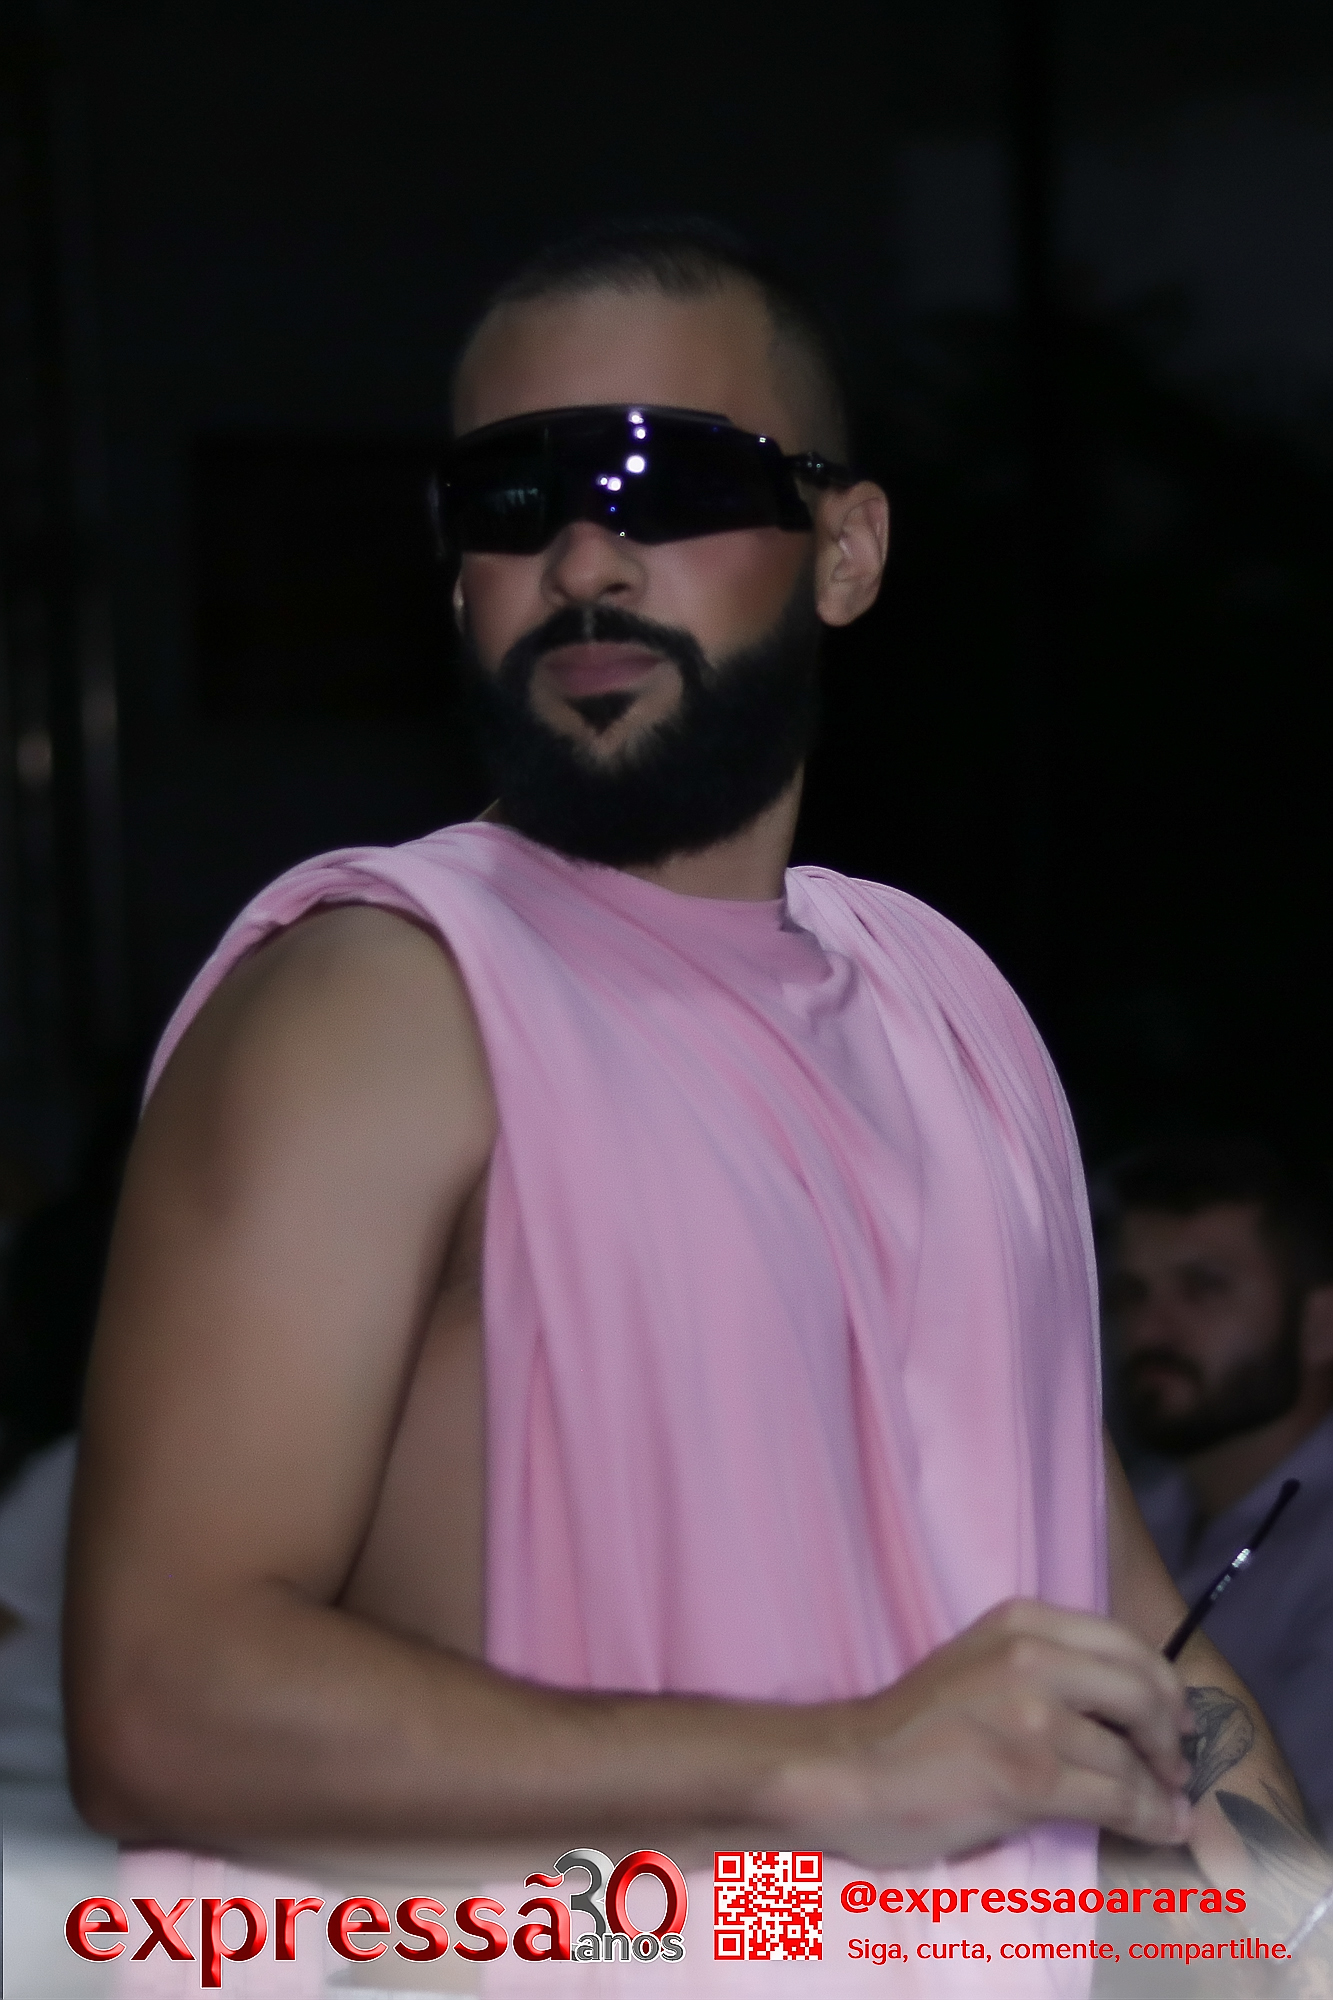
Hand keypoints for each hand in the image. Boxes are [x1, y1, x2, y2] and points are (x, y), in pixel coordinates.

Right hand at [767, 1598, 1194, 1866]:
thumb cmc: (915, 1724)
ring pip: (1132, 1754)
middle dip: (1171, 1735)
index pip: (1125, 1643)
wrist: (853, 1769)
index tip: (1177, 1720)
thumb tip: (1130, 1703)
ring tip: (1168, 1807)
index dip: (1164, 1686)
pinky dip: (1151, 1817)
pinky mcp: (1030, 1775)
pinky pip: (1118, 1797)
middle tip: (1176, 1767)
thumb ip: (1046, 1667)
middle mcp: (1032, 1655)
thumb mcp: (982, 1662)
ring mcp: (1032, 1715)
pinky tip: (1162, 1827)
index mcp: (1021, 1621)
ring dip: (1161, 1789)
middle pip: (1142, 1692)